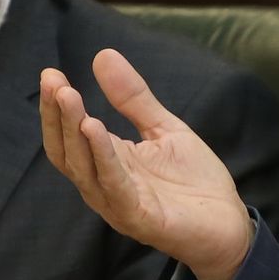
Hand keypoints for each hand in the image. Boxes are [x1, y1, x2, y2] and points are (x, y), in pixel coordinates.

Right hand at [39, 48, 252, 279]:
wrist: (229, 225)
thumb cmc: (195, 182)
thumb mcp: (164, 129)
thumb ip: (133, 98)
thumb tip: (102, 55)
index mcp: (107, 163)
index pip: (69, 135)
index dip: (56, 107)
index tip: (50, 73)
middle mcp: (104, 185)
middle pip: (67, 151)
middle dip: (57, 115)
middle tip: (53, 81)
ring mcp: (118, 204)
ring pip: (84, 168)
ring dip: (73, 132)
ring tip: (68, 97)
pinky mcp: (139, 218)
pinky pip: (114, 186)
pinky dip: (102, 157)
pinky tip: (95, 128)